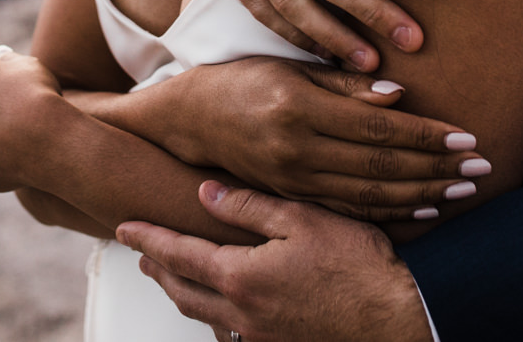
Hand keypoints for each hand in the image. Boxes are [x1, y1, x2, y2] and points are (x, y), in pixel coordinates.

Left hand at [119, 181, 433, 341]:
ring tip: (173, 277)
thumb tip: (205, 195)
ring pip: (205, 316)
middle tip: (142, 253)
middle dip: (159, 269)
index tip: (124, 226)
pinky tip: (222, 312)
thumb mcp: (302, 219)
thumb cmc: (358, 266)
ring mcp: (260, 338)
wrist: (398, 319)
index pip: (178, 254)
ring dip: (183, 294)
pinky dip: (216, 319)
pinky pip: (233, 335)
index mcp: (240, 277)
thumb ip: (249, 206)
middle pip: (183, 291)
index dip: (148, 238)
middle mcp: (242, 313)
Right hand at [146, 58, 487, 221]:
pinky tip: (421, 207)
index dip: (426, 135)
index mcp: (300, 108)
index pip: (378, 127)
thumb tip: (398, 95)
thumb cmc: (241, 82)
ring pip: (370, 193)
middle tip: (480, 167)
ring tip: (461, 189)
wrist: (190, 120)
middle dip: (437, 167)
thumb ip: (343, 82)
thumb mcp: (289, 67)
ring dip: (422, 192)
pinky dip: (390, 211)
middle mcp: (297, 150)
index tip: (466, 136)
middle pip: (381, 165)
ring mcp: (294, 180)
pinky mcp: (292, 197)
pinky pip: (350, 209)